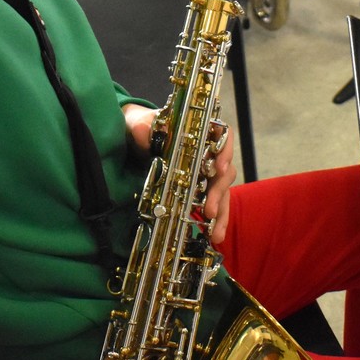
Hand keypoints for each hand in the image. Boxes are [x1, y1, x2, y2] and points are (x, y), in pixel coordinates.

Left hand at [124, 105, 235, 243]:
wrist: (134, 140)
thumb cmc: (142, 127)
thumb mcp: (139, 123)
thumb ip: (142, 126)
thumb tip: (145, 132)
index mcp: (197, 132)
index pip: (222, 135)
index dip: (225, 150)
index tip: (219, 167)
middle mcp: (206, 152)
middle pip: (224, 169)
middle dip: (219, 191)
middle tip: (210, 210)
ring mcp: (203, 172)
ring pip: (222, 191)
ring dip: (221, 211)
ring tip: (215, 233)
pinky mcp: (197, 189)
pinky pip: (213, 204)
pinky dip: (215, 221)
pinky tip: (213, 235)